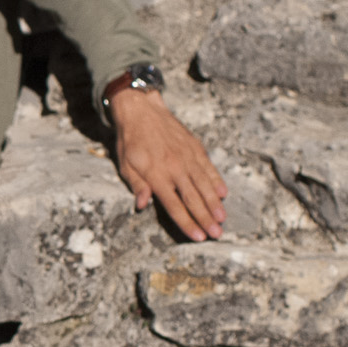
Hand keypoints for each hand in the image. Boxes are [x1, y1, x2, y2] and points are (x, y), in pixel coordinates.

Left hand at [107, 88, 225, 241]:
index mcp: (156, 174)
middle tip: (217, 234)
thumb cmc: (130, 141)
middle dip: (206, 218)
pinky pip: (208, 167)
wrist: (141, 109)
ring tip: (223, 219)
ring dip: (214, 203)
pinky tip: (223, 194)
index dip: (187, 222)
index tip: (198, 237)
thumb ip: (137, 185)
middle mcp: (175, 167)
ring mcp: (187, 156)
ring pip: (204, 184)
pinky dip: (216, 181)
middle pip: (193, 198)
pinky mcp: (195, 147)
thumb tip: (142, 205)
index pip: (174, 205)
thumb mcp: (125, 164)